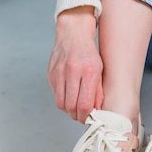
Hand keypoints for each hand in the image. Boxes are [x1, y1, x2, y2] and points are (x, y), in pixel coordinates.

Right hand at [47, 7, 103, 121]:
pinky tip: (69, 96)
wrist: (73, 33)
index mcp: (88, 71)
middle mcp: (72, 71)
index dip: (85, 116)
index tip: (88, 118)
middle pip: (70, 106)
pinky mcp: (50, 73)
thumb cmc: (90, 52)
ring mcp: (59, 72)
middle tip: (81, 116)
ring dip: (68, 110)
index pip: (84, 104)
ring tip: (75, 108)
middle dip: (76, 116)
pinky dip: (62, 100)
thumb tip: (96, 111)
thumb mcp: (100, 70)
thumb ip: (98, 91)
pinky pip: (55, 94)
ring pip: (60, 103)